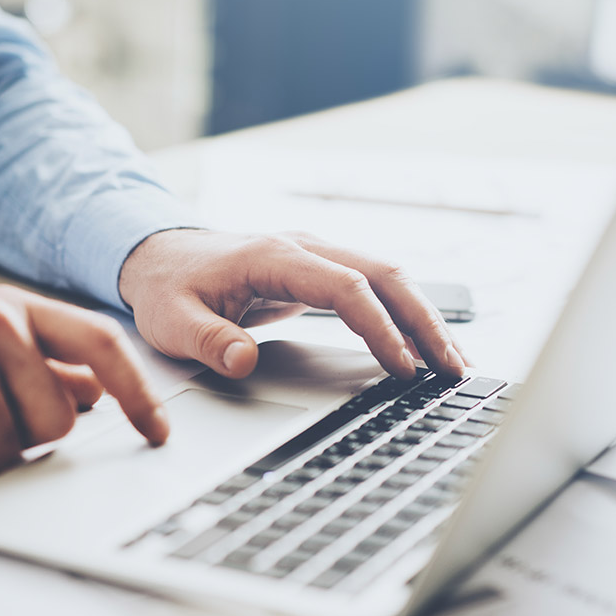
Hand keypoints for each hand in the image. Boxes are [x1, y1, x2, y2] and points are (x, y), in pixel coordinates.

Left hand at [118, 229, 467, 378]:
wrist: (161, 255)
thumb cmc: (169, 287)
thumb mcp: (173, 321)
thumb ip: (208, 341)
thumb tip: (243, 361)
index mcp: (275, 256)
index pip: (346, 288)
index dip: (379, 328)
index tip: (403, 367)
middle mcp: (306, 247)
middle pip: (385, 275)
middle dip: (425, 321)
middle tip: (454, 368)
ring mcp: (317, 255)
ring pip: (388, 278)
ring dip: (425, 317)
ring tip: (455, 362)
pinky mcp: (321, 271)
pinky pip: (375, 288)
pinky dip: (405, 314)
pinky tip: (423, 345)